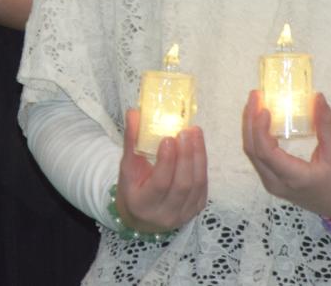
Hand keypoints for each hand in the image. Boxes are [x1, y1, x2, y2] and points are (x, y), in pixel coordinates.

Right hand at [116, 108, 207, 232]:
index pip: (160, 183)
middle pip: (182, 184)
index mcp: (143, 205)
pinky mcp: (196, 209)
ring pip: (196, 185)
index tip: (168, 138)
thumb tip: (134, 113)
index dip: (166, 161)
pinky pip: (203, 185)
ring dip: (198, 156)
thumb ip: (131, 141)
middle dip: (186, 156)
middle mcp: (165, 215)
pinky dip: (202, 164)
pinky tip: (198, 146)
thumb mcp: (127, 168)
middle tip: (185, 131)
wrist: (143, 217)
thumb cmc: (133, 189)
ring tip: (195, 133)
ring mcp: (184, 214)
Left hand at [240, 91, 330, 219]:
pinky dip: (256, 137)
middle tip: (256, 96)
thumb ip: (326, 124)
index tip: (263, 108)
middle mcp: (277, 183)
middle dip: (250, 121)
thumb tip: (317, 97)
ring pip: (253, 154)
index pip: (265, 152)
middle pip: (253, 151)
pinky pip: (258, 157)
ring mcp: (273, 184)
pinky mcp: (273, 181)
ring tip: (255, 104)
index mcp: (294, 178)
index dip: (259, 128)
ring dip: (251, 128)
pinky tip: (261, 120)